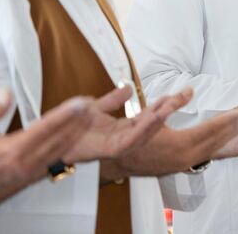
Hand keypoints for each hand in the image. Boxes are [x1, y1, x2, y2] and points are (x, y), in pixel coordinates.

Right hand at [0, 89, 90, 209]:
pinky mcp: (33, 174)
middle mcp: (25, 162)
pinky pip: (57, 157)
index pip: (45, 128)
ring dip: (77, 132)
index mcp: (12, 150)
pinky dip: (69, 144)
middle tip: (91, 105)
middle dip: (77, 121)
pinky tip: (77, 134)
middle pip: (59, 139)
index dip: (65, 114)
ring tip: (90, 116)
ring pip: (61, 149)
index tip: (79, 103)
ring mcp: (31, 170)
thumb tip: (6, 93)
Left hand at [65, 85, 191, 163]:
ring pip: (146, 132)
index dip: (164, 104)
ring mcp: (118, 144)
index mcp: (122, 128)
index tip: (181, 92)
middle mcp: (123, 136)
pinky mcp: (110, 150)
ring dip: (160, 118)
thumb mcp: (95, 107)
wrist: (50, 139)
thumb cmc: (70, 127)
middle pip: (153, 122)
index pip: (149, 115)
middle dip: (170, 108)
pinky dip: (144, 129)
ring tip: (174, 105)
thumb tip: (130, 89)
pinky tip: (154, 118)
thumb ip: (113, 100)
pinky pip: (131, 140)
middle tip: (187, 94)